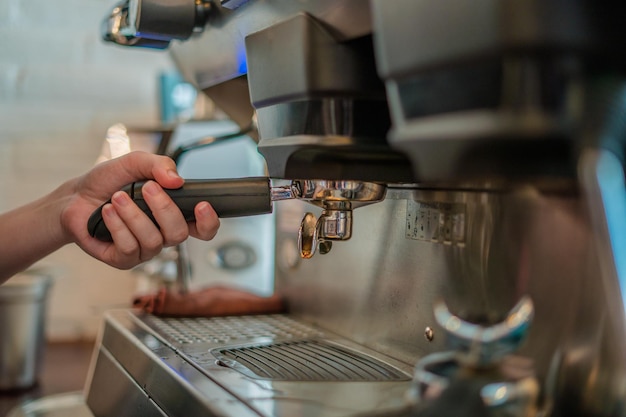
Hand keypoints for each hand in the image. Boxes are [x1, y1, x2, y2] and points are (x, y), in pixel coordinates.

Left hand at [61, 151, 219, 268]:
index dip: (209, 222)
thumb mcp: (135, 163)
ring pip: (153, 241)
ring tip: (117, 198)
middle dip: (165, 209)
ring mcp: (144, 250)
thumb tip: (176, 180)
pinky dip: (118, 226)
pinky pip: (129, 248)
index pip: (203, 228)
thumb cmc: (108, 182)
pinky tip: (107, 213)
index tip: (203, 205)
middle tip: (148, 189)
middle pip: (179, 233)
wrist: (75, 197)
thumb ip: (158, 165)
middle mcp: (162, 235)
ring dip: (134, 216)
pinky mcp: (123, 259)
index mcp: (173, 215)